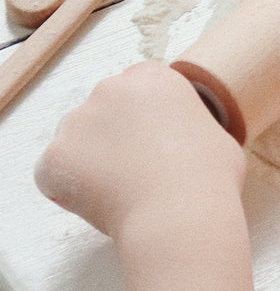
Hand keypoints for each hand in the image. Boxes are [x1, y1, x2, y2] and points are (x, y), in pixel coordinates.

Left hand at [35, 61, 245, 247]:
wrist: (180, 212)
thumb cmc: (209, 175)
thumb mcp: (216, 134)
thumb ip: (190, 125)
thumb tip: (185, 141)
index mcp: (152, 78)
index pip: (139, 87)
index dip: (145, 116)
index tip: (155, 139)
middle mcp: (109, 89)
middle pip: (104, 110)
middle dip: (115, 135)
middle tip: (138, 168)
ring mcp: (75, 122)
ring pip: (77, 141)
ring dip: (92, 161)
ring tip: (123, 190)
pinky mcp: (53, 157)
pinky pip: (55, 173)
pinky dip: (71, 190)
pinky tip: (103, 203)